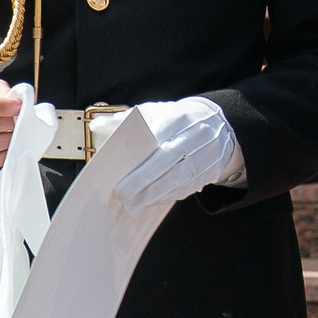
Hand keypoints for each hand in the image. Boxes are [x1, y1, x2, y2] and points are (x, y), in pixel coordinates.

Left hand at [114, 96, 241, 211]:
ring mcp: (205, 155)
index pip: (159, 136)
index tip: (122, 169)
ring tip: (132, 206)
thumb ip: (125, 118)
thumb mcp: (156, 111)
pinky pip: (187, 187)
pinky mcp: (209, 171)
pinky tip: (151, 202)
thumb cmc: (179, 119)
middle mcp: (195, 135)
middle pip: (168, 160)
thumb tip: (97, 125)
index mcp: (180, 116)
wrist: (219, 125)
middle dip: (144, 179)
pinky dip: (167, 197)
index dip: (142, 154)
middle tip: (122, 194)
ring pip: (178, 177)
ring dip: (154, 194)